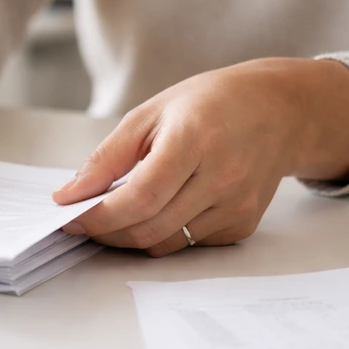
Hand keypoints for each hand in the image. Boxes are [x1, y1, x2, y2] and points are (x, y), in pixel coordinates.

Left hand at [53, 58, 348, 255]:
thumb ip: (107, 157)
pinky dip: (163, 234)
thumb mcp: (150, 114)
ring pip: (166, 243)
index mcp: (193, 141)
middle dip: (106, 232)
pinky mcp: (242, 224)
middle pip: (148, 228)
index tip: (69, 216)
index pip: (138, 198)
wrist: (279, 111)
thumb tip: (70, 194)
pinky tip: (160, 209)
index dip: (97, 216)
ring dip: (131, 236)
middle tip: (85, 219)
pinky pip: (188, 244)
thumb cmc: (210, 104)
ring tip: (118, 213)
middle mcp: (221, 177)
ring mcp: (236, 205)